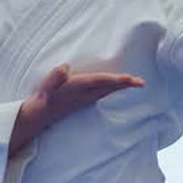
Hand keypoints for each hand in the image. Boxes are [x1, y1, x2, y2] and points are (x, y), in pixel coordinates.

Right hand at [10, 64, 143, 153]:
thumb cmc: (43, 97)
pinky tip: (116, 86)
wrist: (40, 115)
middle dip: (125, 84)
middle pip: (109, 87)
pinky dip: (112, 88)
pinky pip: (103, 92)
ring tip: (135, 82)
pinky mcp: (83, 99)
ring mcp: (85, 98)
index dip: (116, 80)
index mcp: (78, 88)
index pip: (101, 81)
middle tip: (142, 82)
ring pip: (107, 90)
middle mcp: (85, 94)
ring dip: (121, 86)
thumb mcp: (45, 87)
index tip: (130, 79)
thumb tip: (65, 67)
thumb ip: (55, 76)